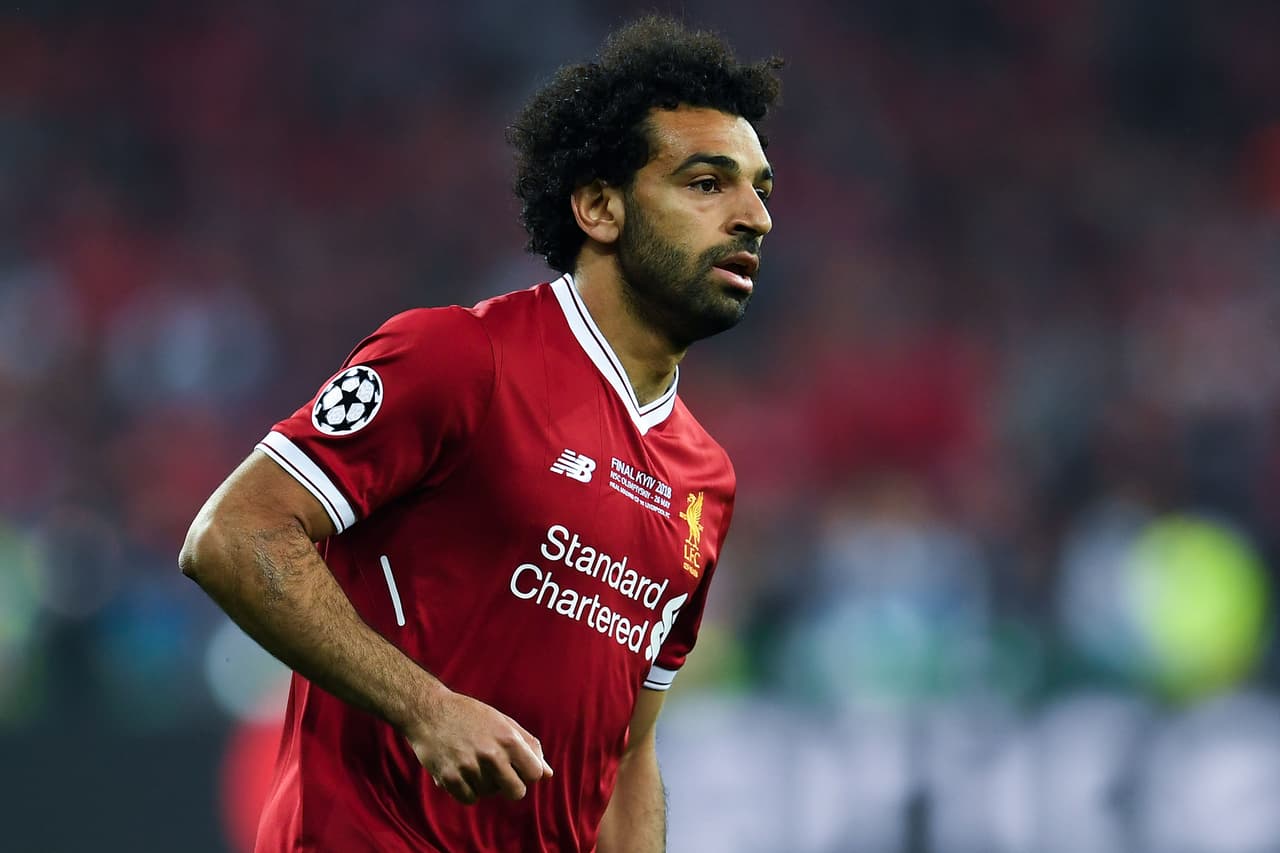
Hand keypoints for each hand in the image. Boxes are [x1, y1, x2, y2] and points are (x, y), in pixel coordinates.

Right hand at [405, 689, 553, 804]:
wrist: (428, 711)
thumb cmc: (471, 715)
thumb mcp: (504, 722)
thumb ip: (529, 747)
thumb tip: (548, 775)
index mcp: (508, 739)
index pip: (535, 774)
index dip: (528, 773)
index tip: (518, 766)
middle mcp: (490, 755)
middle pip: (517, 792)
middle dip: (511, 786)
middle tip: (499, 772)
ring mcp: (469, 768)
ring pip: (490, 794)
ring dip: (485, 784)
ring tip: (473, 762)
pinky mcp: (449, 778)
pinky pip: (469, 799)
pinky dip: (467, 790)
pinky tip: (461, 771)